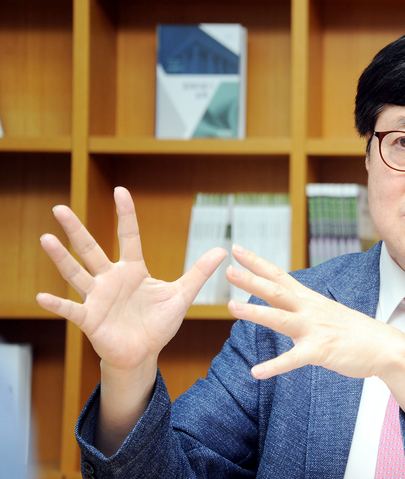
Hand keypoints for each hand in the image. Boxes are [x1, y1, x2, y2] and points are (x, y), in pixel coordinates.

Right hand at [36, 187, 226, 372]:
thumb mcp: (181, 296)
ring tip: (46, 238)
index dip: (126, 215)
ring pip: (76, 274)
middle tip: (59, 209)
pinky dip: (57, 304)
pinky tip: (42, 296)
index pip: (129, 237)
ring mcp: (98, 298)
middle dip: (76, 230)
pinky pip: (71, 309)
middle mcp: (111, 279)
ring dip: (61, 258)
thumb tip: (222, 250)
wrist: (143, 353)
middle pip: (91, 250)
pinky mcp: (90, 319)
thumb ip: (199, 273)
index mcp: (134, 270)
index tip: (121, 190)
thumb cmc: (158, 323)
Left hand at [225, 244, 404, 381]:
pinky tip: (256, 372)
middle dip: (251, 281)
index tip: (236, 249)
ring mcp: (315, 329)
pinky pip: (293, 360)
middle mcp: (309, 309)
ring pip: (281, 319)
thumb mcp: (325, 309)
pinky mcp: (320, 351)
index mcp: (309, 299)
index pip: (279, 275)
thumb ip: (302, 303)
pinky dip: (274, 366)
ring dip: (255, 313)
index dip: (257, 262)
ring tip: (231, 307)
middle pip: (276, 291)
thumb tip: (283, 297)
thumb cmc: (352, 329)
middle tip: (228, 270)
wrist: (383, 345)